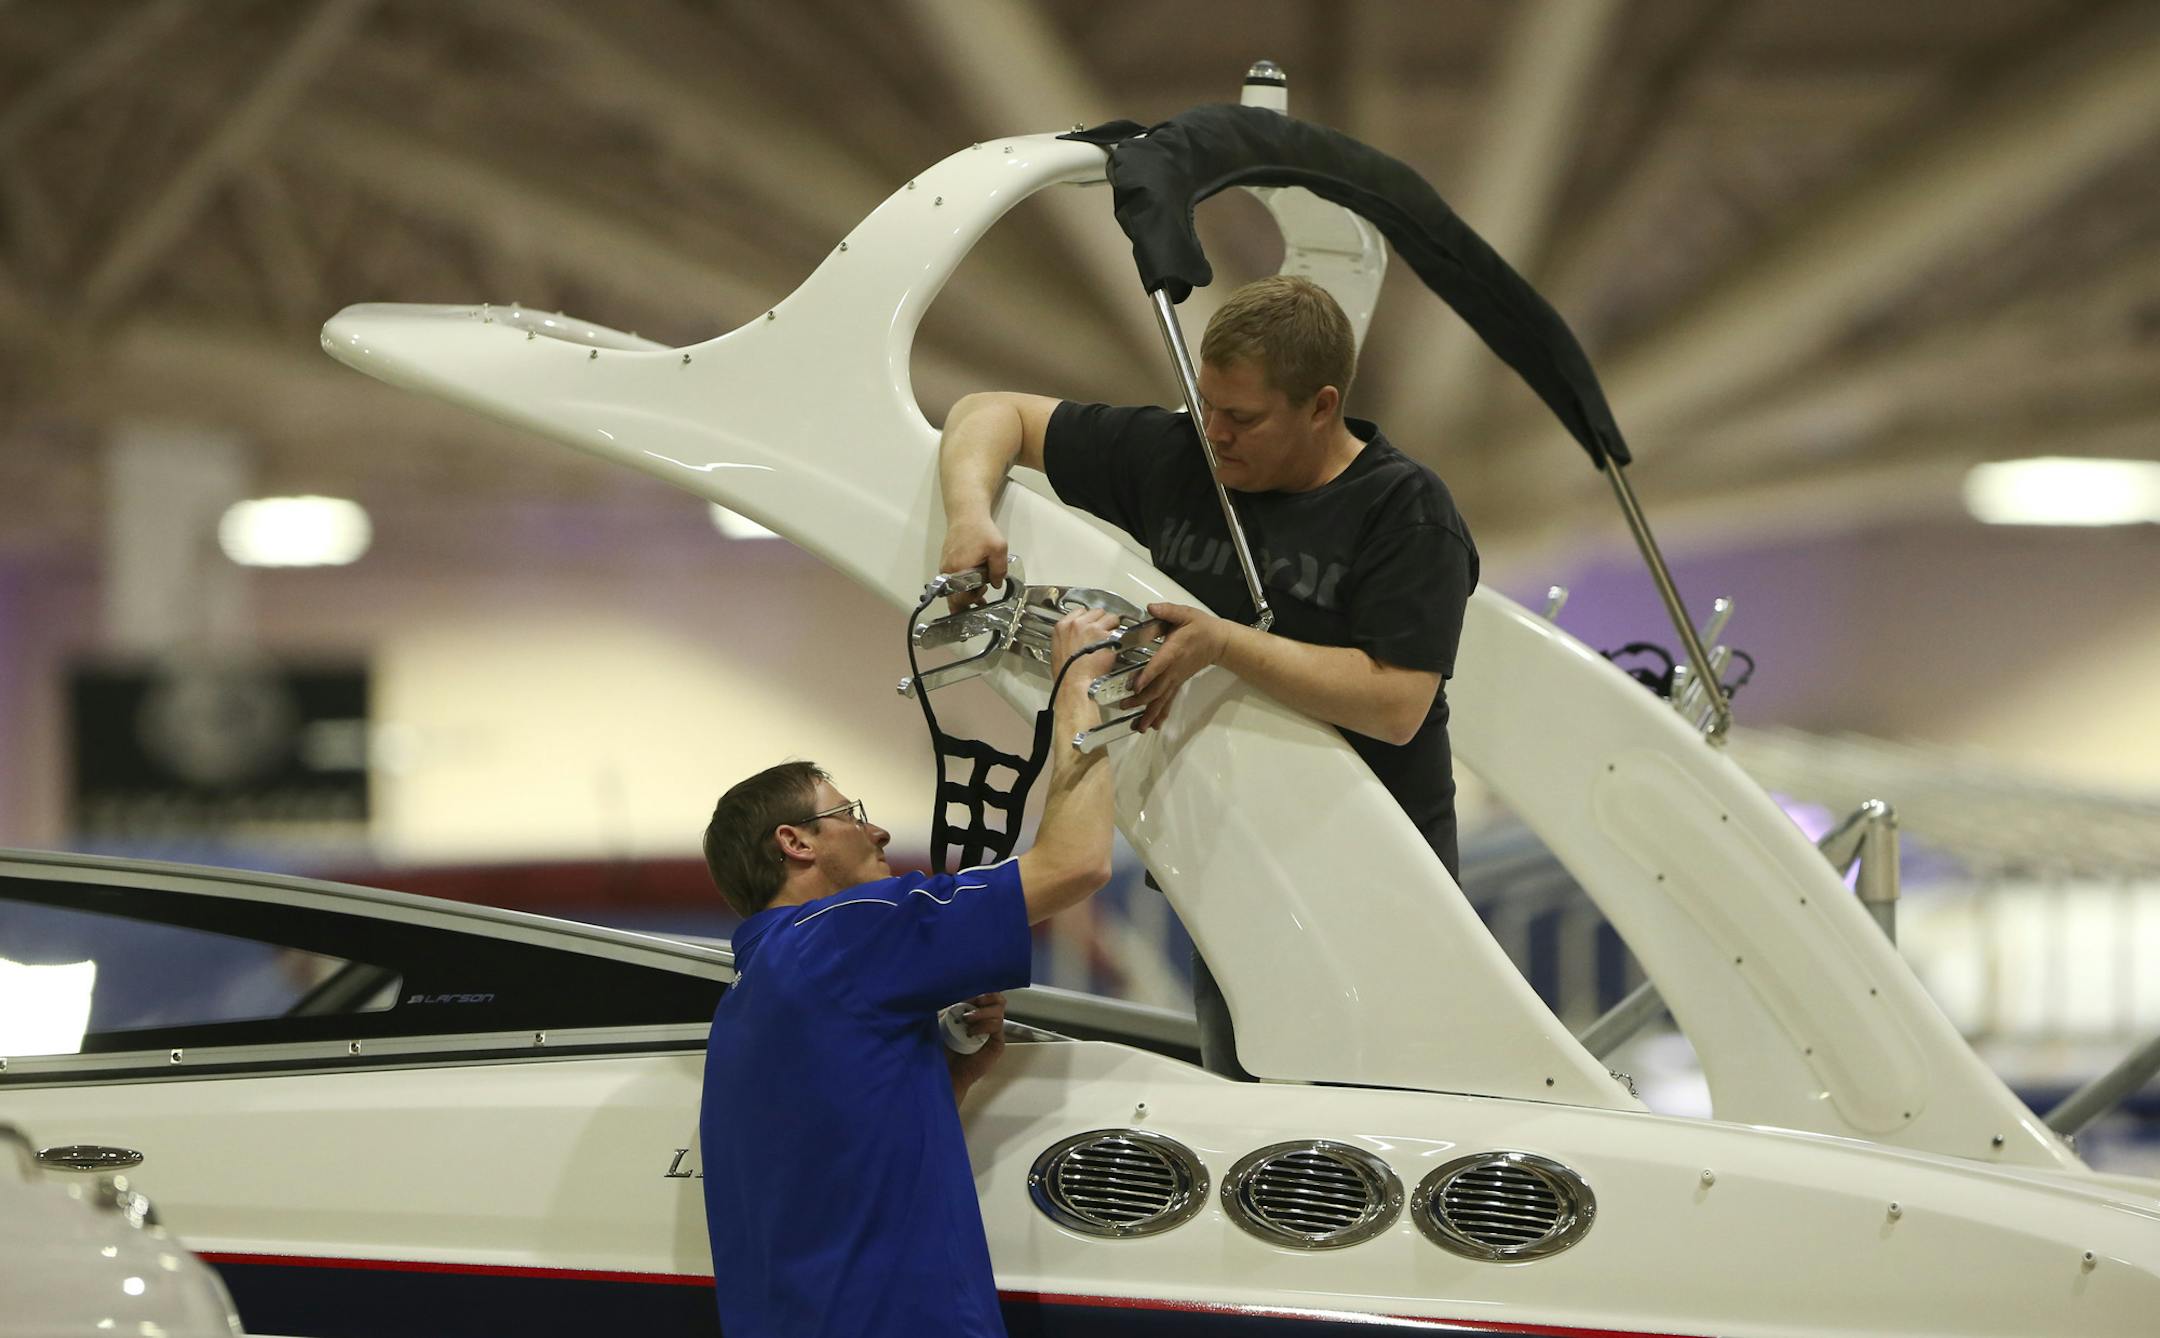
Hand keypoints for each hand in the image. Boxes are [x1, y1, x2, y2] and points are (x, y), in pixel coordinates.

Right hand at [939, 515, 1008, 608]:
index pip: (959, 598)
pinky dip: (962, 585)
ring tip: (981, 594)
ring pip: (953, 589)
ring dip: (965, 593)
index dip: (971, 600)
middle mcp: (948, 572)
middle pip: (953, 597)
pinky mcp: (946, 562)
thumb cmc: (981, 530)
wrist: (966, 515)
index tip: (983, 595)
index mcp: (959, 570)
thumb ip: (999, 570)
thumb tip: (996, 585)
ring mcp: (945, 567)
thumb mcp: (998, 549)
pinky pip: (952, 580)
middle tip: (982, 596)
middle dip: (967, 601)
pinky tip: (974, 584)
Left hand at [945, 992, 1007, 1094]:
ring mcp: (993, 1031)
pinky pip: (997, 1025)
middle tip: (975, 1000)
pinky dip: (984, 1024)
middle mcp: (986, 1019)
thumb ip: (950, 1005)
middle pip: (998, 998)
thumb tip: (955, 987)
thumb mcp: (942, 1020)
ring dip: (982, 1011)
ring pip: (999, 1010)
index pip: (986, 993)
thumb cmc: (941, 1047)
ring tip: (967, 1020)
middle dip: (987, 995)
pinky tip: (971, 1032)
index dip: (981, 988)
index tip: (969, 989)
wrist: (945, 1071)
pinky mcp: (997, 1043)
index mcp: (974, 1011)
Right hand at [1049, 608, 1121, 704]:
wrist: (1073, 682)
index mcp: (1063, 626)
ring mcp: (1093, 629)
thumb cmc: (1065, 672)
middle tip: (1102, 633)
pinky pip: (1118, 631)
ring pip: (1110, 617)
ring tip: (1110, 638)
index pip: (1080, 611)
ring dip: (1112, 626)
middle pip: (1096, 611)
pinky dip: (1118, 637)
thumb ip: (1068, 636)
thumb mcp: (1058, 648)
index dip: (1088, 618)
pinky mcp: (1106, 636)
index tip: (1092, 625)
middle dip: (1101, 621)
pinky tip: (1115, 645)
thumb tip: (1077, 634)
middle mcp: (1077, 624)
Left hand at [1127, 602, 1227, 731]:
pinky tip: (1152, 726)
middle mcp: (1174, 669)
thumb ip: (1167, 611)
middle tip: (1124, 707)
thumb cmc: (1201, 627)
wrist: (1219, 641)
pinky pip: (1168, 700)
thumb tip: (1150, 607)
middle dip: (1141, 700)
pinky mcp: (1178, 682)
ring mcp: (1176, 678)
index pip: (1159, 665)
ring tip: (1138, 728)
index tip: (1134, 686)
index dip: (1147, 676)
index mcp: (1174, 651)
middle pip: (1157, 689)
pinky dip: (1160, 714)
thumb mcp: (1185, 613)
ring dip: (1149, 714)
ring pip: (1162, 699)